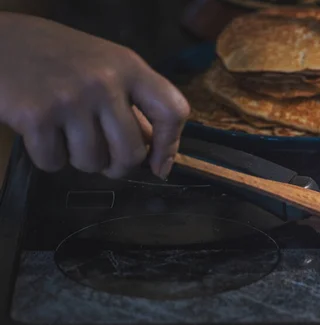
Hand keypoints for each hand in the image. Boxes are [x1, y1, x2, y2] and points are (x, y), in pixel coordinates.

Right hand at [0, 12, 188, 178]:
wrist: (1, 41)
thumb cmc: (60, 58)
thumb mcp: (106, 66)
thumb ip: (134, 102)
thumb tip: (158, 153)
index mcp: (129, 67)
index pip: (172, 110)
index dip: (169, 145)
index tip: (160, 165)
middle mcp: (105, 82)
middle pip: (132, 153)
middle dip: (118, 167)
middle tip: (107, 161)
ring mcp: (70, 99)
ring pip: (92, 163)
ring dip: (81, 161)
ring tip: (69, 137)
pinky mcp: (36, 116)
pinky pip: (54, 163)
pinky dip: (49, 158)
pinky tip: (43, 134)